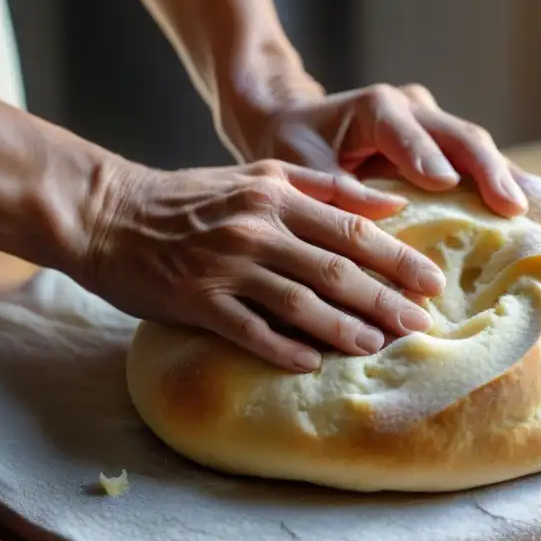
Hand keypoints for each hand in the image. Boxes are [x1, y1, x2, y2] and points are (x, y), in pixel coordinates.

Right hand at [81, 160, 444, 372]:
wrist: (109, 213)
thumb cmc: (191, 198)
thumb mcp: (259, 176)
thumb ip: (325, 186)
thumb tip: (392, 202)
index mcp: (277, 194)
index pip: (351, 228)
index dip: (396, 256)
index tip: (432, 280)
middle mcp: (257, 228)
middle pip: (334, 268)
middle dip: (384, 297)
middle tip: (422, 322)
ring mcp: (226, 265)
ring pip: (298, 301)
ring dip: (343, 327)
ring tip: (380, 345)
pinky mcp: (196, 299)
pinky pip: (248, 330)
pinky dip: (282, 348)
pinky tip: (312, 365)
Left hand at [220, 59, 528, 217]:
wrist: (295, 122)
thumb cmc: (293, 145)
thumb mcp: (296, 164)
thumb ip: (331, 185)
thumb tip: (381, 214)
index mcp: (375, 107)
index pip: (407, 132)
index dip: (426, 157)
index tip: (445, 186)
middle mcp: (411, 107)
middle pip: (459, 136)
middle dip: (487, 171)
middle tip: (511, 208)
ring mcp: (433, 122)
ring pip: (476, 146)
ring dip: (504, 179)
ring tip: (529, 214)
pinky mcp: (444, 143)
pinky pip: (477, 161)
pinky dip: (500, 183)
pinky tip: (527, 210)